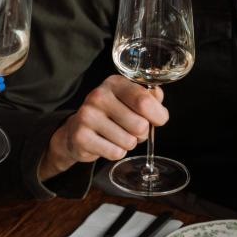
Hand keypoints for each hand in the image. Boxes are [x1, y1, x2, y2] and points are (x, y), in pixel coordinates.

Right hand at [38, 76, 166, 181]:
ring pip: (129, 142)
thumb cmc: (111, 114)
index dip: (158, 115)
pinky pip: (115, 153)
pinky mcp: (81, 137)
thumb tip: (157, 97)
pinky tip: (106, 144)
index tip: (158, 119)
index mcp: (115, 83)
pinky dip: (116, 153)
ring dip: (128, 144)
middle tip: (131, 129)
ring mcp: (88, 116)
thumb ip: (149, 97)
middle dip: (142, 133)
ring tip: (117, 136)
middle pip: (140, 125)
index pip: (144, 101)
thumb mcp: (130, 99)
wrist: (78, 129)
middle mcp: (99, 96)